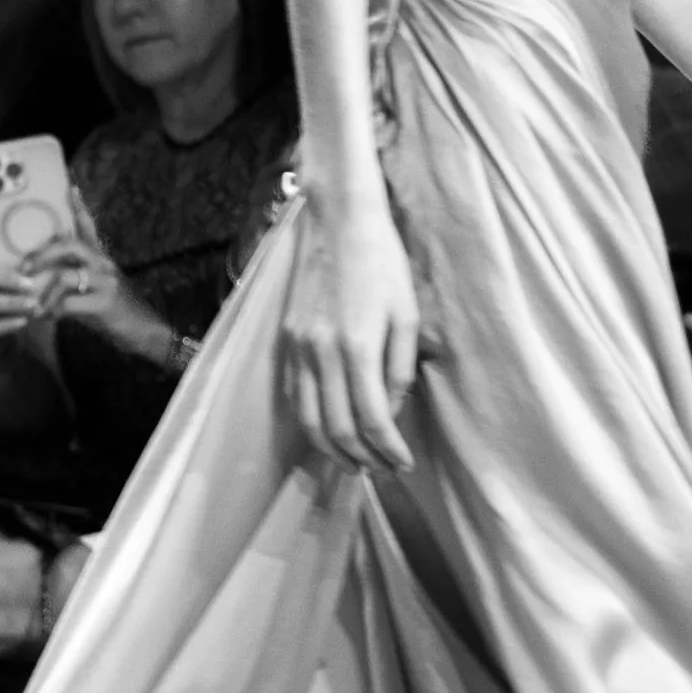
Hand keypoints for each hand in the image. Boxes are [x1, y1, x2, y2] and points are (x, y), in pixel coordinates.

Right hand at [0, 222, 48, 364]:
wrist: (3, 342)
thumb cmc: (14, 305)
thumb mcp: (19, 284)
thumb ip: (28, 265)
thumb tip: (58, 237)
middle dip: (5, 277)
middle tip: (30, 284)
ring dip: (9, 302)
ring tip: (33, 305)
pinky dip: (5, 323)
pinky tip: (23, 321)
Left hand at [24, 208, 165, 359]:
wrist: (144, 331)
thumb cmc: (114, 310)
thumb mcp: (97, 287)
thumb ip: (76, 275)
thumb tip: (42, 272)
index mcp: (100, 258)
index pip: (88, 227)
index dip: (79, 207)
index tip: (70, 187)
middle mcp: (103, 264)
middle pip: (70, 246)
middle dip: (42, 255)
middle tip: (25, 267)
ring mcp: (105, 282)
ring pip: (65, 275)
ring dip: (44, 291)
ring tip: (34, 304)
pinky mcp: (104, 303)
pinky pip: (68, 303)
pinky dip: (53, 310)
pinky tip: (48, 317)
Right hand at [281, 190, 419, 477]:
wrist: (338, 221)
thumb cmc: (382, 263)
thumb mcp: (406, 315)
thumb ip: (398, 370)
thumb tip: (391, 411)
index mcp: (357, 347)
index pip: (371, 420)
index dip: (388, 450)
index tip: (403, 463)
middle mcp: (320, 353)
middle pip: (335, 429)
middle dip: (361, 458)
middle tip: (382, 470)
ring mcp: (297, 347)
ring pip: (307, 419)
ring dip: (331, 449)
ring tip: (355, 462)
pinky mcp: (286, 340)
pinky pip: (294, 395)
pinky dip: (311, 421)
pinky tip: (329, 429)